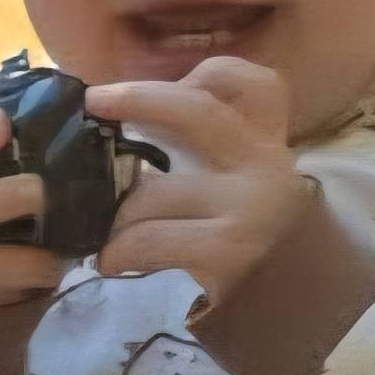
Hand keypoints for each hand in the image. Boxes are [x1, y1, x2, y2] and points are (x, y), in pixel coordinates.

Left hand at [84, 56, 306, 298]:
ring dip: (113, 215)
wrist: (280, 299)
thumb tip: (109, 109)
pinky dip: (118, 252)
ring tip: (100, 232)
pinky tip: (111, 262)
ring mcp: (251, 204)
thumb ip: (187, 137)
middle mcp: (265, 162)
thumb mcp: (224, 173)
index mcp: (266, 139)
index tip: (166, 81)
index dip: (206, 75)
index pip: (255, 82)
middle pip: (197, 111)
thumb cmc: (233, 228)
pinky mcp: (228, 248)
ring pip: (151, 191)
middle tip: (94, 101)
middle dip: (138, 99)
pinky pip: (148, 239)